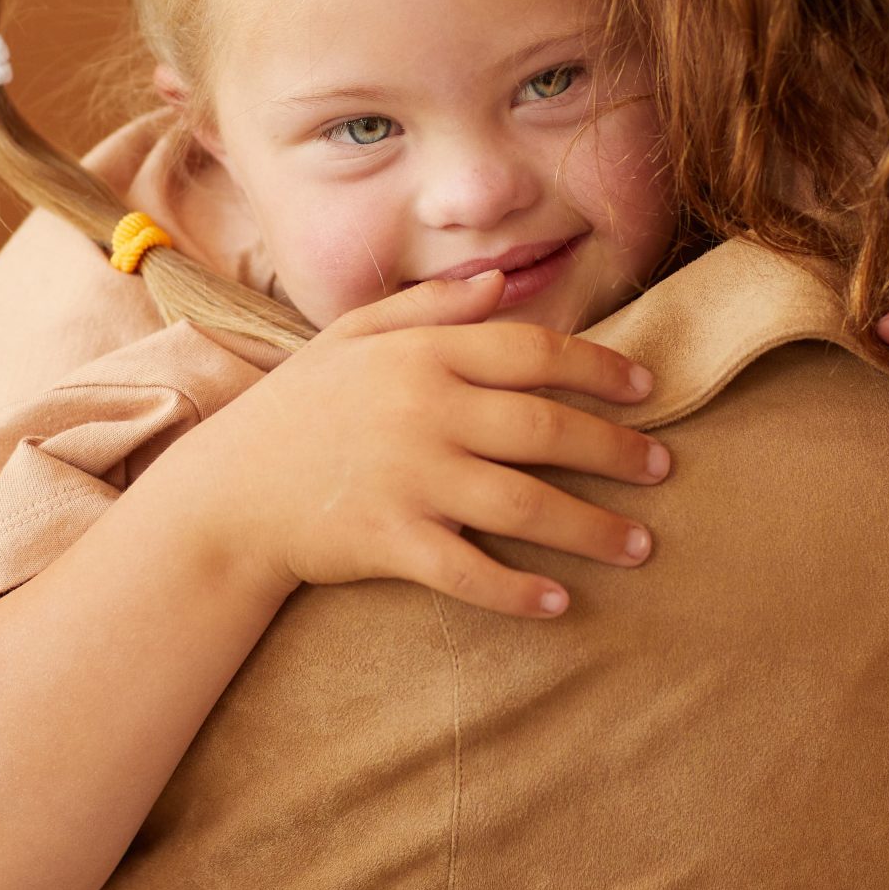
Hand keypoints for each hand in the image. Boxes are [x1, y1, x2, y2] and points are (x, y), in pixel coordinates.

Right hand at [161, 269, 669, 618]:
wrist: (224, 494)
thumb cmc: (295, 411)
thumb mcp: (350, 339)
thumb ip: (427, 308)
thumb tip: (498, 286)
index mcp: (421, 356)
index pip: (533, 352)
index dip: (599, 370)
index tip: (647, 390)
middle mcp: (423, 411)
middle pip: (547, 429)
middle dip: (617, 451)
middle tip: (663, 470)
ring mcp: (408, 479)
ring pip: (526, 505)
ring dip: (593, 529)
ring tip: (640, 546)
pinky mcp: (389, 541)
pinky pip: (471, 572)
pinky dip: (519, 592)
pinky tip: (560, 603)